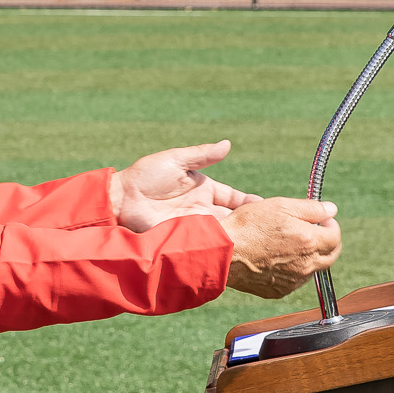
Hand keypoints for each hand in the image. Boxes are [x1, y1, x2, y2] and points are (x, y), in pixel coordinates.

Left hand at [110, 141, 256, 233]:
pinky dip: (221, 244)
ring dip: (239, 234)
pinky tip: (236, 247)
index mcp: (204, 189)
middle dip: (250, 222)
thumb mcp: (177, 160)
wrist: (122, 198)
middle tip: (271, 227)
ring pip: (224, 231)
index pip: (234, 198)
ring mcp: (195, 224)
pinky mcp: (185, 236)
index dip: (250, 203)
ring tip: (260, 240)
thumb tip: (227, 144)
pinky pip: (208, 240)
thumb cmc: (146, 175)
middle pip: (233, 217)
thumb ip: (203, 155)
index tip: (268, 207)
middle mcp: (203, 209)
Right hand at [220, 198, 342, 297]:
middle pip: (331, 256)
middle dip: (327, 242)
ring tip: (289, 243)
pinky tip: (277, 258)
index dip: (330, 225)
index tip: (321, 220)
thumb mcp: (281, 206)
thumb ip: (311, 208)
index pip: (336, 237)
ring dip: (309, 256)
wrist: (222, 253)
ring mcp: (293, 281)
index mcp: (310, 242)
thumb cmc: (248, 227)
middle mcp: (306, 265)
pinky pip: (294, 280)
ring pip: (313, 269)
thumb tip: (331, 209)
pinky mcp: (279, 291)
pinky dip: (292, 269)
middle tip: (313, 231)